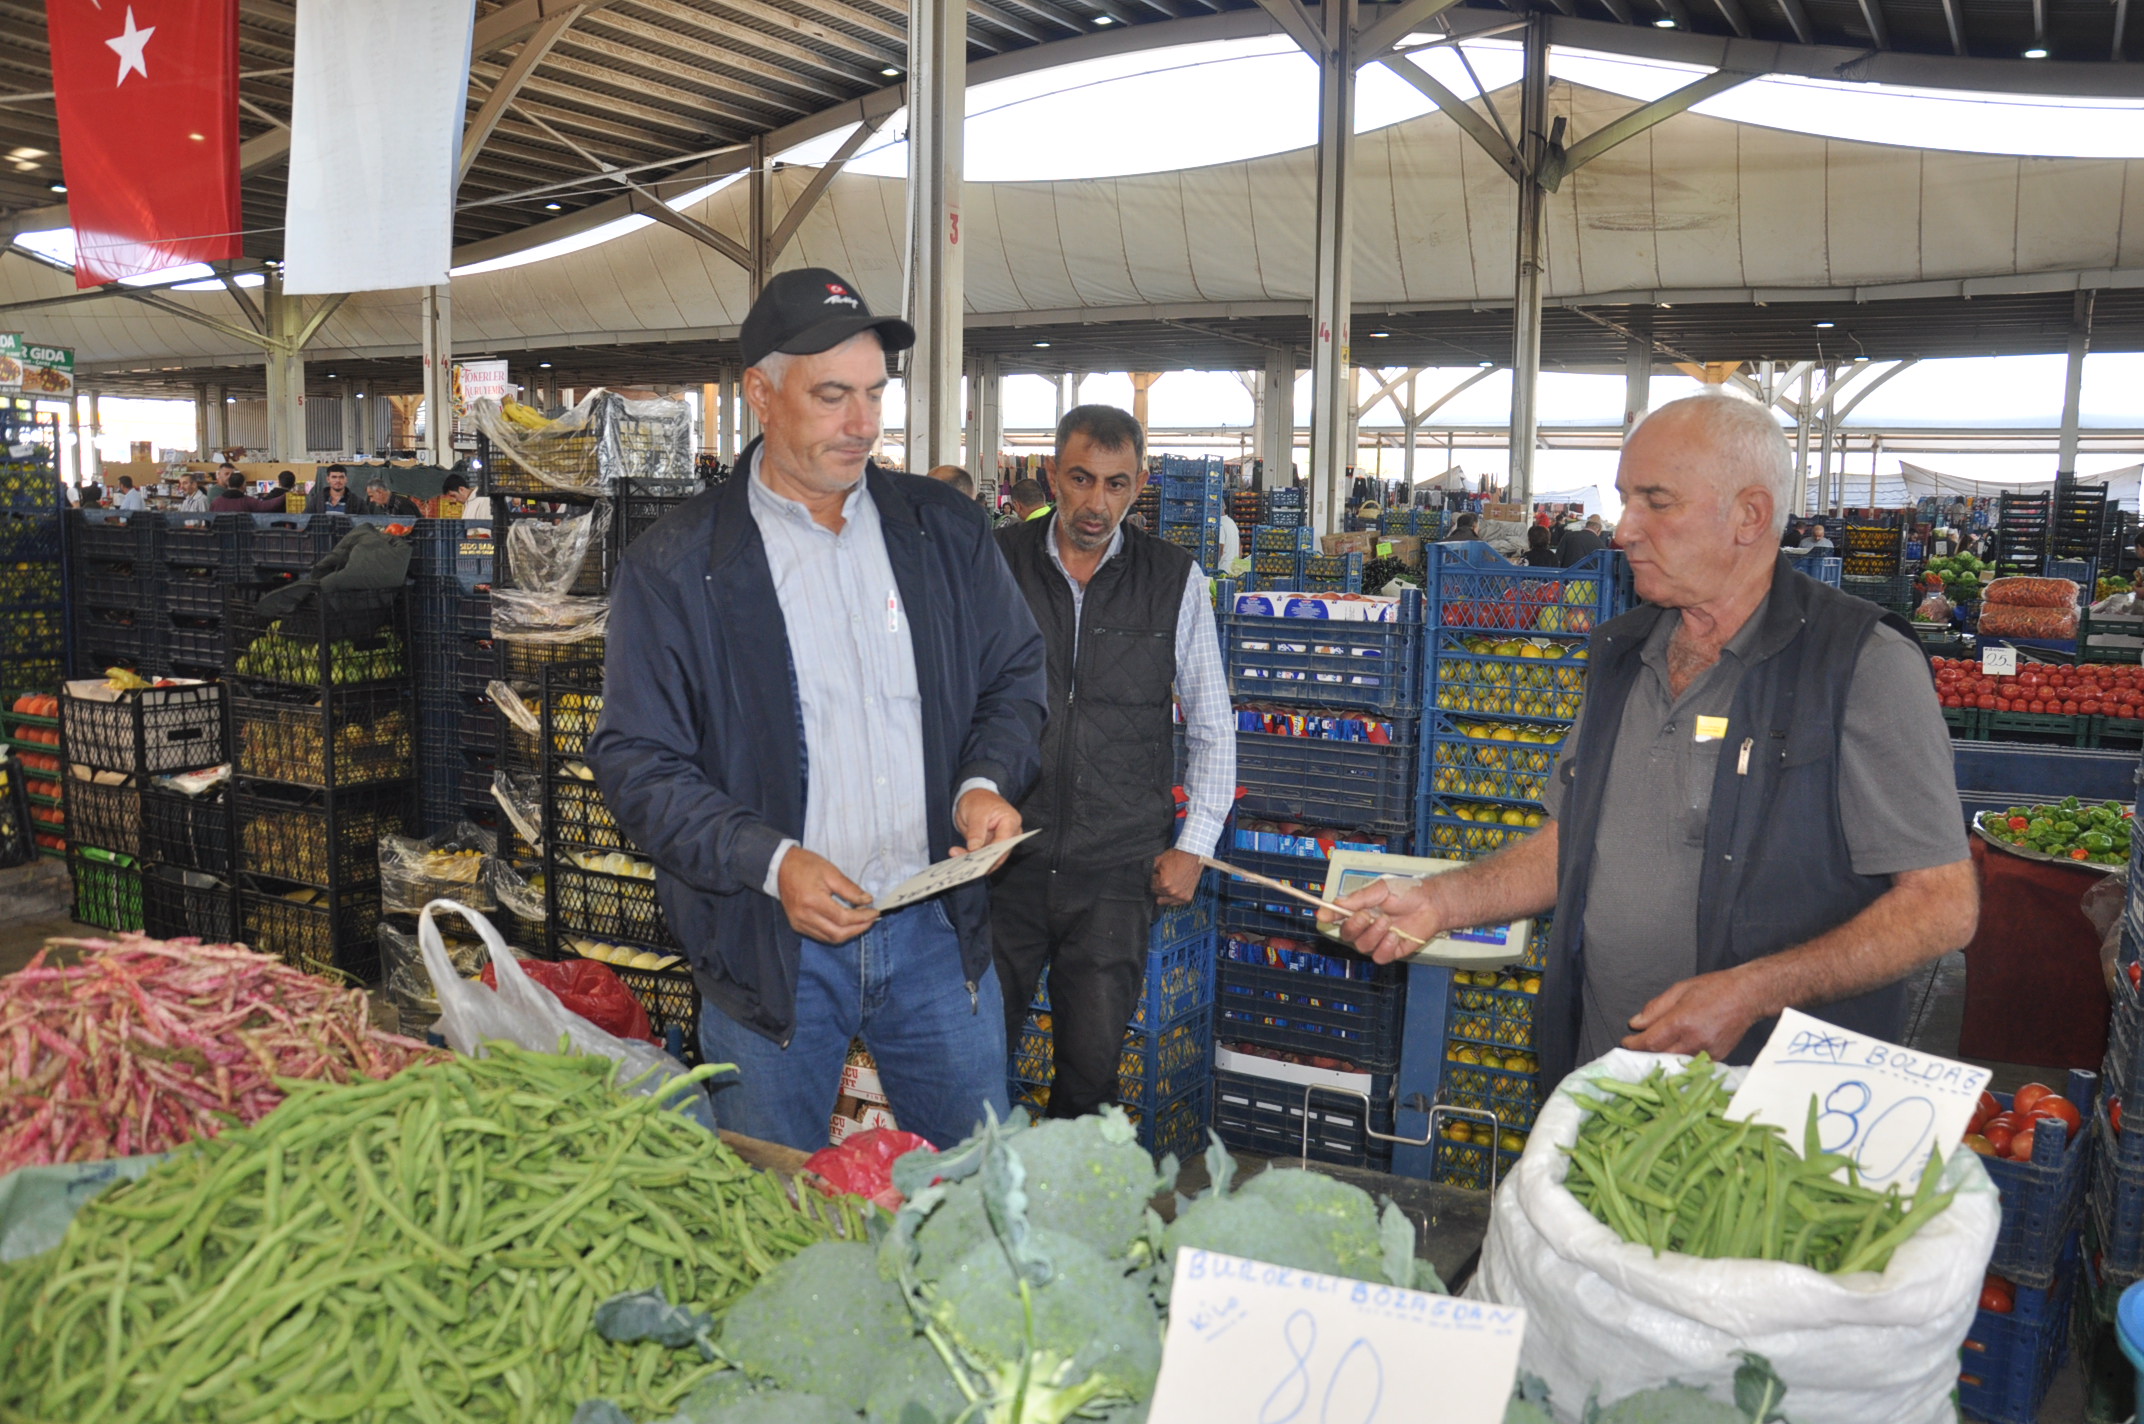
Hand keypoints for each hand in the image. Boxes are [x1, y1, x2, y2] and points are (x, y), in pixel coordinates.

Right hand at [776, 847, 878, 945]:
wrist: (780, 867)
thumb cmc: (805, 866)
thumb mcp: (831, 871)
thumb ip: (850, 889)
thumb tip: (867, 901)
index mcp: (812, 901)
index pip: (843, 918)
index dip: (862, 918)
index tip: (875, 912)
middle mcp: (804, 916)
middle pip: (837, 934)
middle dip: (858, 929)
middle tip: (871, 920)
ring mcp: (799, 923)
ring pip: (830, 938)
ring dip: (849, 933)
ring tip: (862, 922)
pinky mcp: (797, 926)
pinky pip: (821, 936)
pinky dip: (836, 933)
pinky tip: (846, 925)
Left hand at [952, 787, 1020, 855]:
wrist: (975, 797)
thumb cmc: (979, 801)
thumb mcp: (976, 812)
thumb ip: (976, 831)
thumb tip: (974, 848)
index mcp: (1011, 821)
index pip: (1004, 842)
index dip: (991, 853)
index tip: (975, 858)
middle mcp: (1010, 834)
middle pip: (998, 853)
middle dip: (980, 858)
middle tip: (962, 859)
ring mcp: (1000, 841)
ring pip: (989, 857)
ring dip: (972, 858)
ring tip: (955, 853)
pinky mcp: (990, 846)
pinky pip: (981, 855)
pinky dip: (969, 856)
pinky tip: (957, 853)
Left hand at [1151, 848, 1202, 906]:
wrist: (1193, 855)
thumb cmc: (1177, 856)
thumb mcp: (1159, 860)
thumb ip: (1152, 870)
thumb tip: (1148, 875)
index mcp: (1164, 883)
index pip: (1152, 887)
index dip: (1154, 880)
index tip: (1158, 876)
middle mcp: (1172, 891)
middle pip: (1158, 894)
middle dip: (1159, 887)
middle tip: (1164, 879)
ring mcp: (1181, 896)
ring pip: (1165, 901)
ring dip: (1166, 894)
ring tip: (1170, 884)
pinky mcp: (1187, 897)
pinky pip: (1176, 903)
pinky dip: (1174, 897)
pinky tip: (1175, 889)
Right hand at [1324, 875, 1442, 964]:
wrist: (1431, 904)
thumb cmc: (1407, 893)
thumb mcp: (1380, 889)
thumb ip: (1358, 898)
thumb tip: (1335, 903)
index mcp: (1359, 909)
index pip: (1337, 915)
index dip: (1328, 915)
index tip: (1323, 914)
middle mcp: (1366, 926)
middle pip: (1347, 935)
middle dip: (1355, 926)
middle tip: (1367, 914)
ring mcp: (1378, 940)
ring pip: (1362, 947)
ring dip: (1374, 934)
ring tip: (1388, 922)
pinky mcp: (1390, 951)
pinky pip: (1379, 956)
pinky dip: (1386, 946)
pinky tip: (1395, 935)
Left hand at [1621, 968, 1766, 1058]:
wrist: (1748, 995)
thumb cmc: (1713, 988)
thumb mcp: (1679, 990)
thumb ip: (1655, 1009)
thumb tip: (1635, 1024)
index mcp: (1681, 1021)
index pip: (1650, 1042)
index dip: (1634, 1045)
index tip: (1626, 1042)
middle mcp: (1694, 1040)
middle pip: (1660, 1056)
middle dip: (1645, 1052)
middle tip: (1638, 1045)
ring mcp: (1707, 1051)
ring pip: (1676, 1061)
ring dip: (1662, 1056)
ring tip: (1655, 1047)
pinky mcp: (1717, 1057)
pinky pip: (1692, 1062)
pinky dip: (1681, 1057)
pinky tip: (1677, 1048)